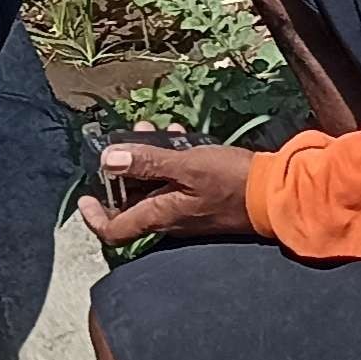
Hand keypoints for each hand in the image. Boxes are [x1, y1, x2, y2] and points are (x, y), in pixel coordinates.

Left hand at [76, 140, 258, 247]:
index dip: (94, 217)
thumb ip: (148, 163)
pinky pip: (177, 181)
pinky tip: (177, 134)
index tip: (84, 197)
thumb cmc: (230, 181)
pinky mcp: (204, 200)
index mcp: (160, 216)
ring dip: (147, 160)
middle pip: (132, 204)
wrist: (275, 194)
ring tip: (149, 128)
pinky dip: (171, 160)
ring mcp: (188, 211)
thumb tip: (108, 160)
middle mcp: (170, 219)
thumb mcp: (187, 166)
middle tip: (122, 142)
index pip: (114, 231)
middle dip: (122, 171)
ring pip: (154, 188)